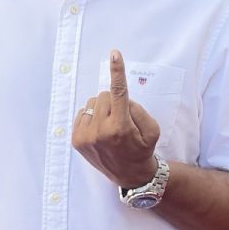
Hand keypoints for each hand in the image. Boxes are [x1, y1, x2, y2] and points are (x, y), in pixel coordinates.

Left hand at [72, 49, 159, 187]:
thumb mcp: (152, 129)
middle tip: (122, 119)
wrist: (130, 175)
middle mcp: (100, 131)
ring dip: (102, 109)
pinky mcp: (76, 140)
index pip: (119, 92)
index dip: (117, 71)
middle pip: (104, 95)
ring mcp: (86, 136)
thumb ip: (137, 109)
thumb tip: (118, 97)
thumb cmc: (143, 149)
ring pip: (92, 102)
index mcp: (121, 127)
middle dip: (114, 101)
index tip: (115, 54)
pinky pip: (83, 112)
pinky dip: (92, 117)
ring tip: (110, 128)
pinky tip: (100, 132)